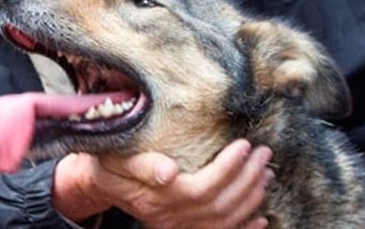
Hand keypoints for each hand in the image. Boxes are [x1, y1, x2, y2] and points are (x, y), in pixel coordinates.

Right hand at [53, 139, 274, 227]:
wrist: (99, 183)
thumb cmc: (107, 163)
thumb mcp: (114, 157)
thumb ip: (139, 165)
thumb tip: (169, 172)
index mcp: (154, 199)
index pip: (200, 188)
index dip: (227, 169)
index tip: (244, 145)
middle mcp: (168, 218)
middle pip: (219, 205)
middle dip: (247, 179)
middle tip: (264, 153)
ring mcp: (177, 227)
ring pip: (224, 220)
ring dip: (250, 198)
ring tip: (266, 172)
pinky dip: (243, 227)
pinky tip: (261, 217)